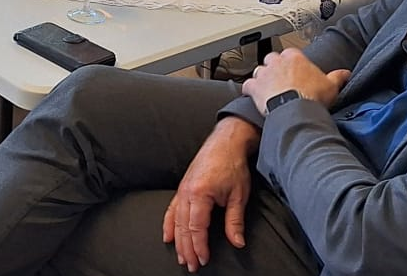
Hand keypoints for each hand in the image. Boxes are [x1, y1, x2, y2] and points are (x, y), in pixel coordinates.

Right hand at [162, 119, 258, 271]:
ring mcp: (182, 189)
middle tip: (192, 266)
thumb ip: (235, 221)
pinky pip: (171, 209)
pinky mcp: (182, 187)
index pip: (196, 228)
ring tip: (182, 257)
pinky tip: (168, 237)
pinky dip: (169, 224)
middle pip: (183, 228)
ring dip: (178, 241)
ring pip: (176, 221)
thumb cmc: (232, 166)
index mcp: (199, 194)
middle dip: (187, 249)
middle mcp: (186, 192)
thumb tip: (237, 242)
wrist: (225, 142)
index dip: (200, 247)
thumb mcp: (238, 195)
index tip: (204, 259)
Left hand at [243, 50, 350, 114]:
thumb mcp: (331, 86)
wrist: (295, 109)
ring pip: (259, 71)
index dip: (291, 65)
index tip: (295, 73)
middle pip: (272, 60)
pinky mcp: (254, 86)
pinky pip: (248, 85)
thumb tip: (346, 74)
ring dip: (262, 79)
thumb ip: (338, 77)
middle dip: (275, 69)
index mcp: (294, 57)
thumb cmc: (312, 97)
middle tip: (281, 81)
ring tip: (269, 89)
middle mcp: (277, 61)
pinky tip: (253, 96)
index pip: (290, 55)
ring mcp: (264, 73)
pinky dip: (250, 90)